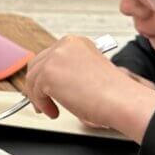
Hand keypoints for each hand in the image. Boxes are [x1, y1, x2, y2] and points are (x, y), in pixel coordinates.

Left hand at [23, 36, 154, 142]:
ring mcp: (55, 57)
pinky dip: (41, 104)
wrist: (122, 100)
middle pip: (37, 64)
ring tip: (50, 110)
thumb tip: (52, 82)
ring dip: (38, 97)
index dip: (45, 75)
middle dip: (37, 85)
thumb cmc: (113, 93)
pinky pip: (34, 91)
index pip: (50, 56)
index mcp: (76, 43)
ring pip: (33, 78)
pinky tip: (53, 111)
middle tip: (42, 101)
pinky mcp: (48, 73)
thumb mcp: (88, 72)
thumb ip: (70, 71)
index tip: (46, 88)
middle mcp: (65, 45)